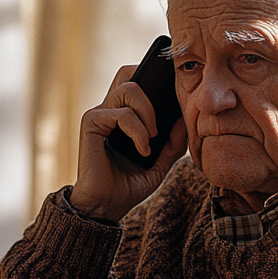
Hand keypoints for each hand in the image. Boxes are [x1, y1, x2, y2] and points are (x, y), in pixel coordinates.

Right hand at [69, 65, 186, 221]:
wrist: (106, 206)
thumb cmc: (129, 185)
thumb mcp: (161, 163)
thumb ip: (173, 142)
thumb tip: (186, 119)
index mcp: (124, 114)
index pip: (138, 81)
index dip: (156, 80)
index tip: (175, 95)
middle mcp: (110, 109)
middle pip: (129, 73)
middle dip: (151, 85)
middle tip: (161, 116)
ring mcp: (100, 114)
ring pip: (129, 87)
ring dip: (148, 112)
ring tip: (152, 137)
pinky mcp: (92, 123)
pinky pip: (121, 113)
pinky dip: (137, 130)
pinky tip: (142, 149)